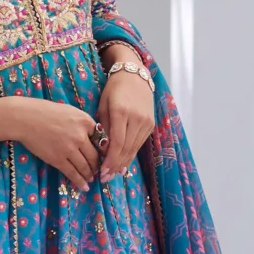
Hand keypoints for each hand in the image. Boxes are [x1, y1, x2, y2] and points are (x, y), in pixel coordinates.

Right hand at [10, 96, 100, 188]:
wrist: (24, 118)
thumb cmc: (45, 112)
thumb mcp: (70, 110)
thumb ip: (83, 123)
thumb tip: (94, 135)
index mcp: (85, 121)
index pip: (101, 139)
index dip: (103, 150)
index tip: (103, 156)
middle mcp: (80, 136)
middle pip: (94, 156)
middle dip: (97, 165)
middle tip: (97, 171)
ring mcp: (69, 149)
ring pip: (85, 167)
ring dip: (89, 175)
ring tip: (91, 179)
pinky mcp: (57, 159)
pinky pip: (72, 173)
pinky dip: (79, 181)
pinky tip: (84, 187)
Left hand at [97, 62, 154, 179]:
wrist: (134, 76)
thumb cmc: (114, 90)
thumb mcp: (103, 105)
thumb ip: (104, 127)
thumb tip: (102, 150)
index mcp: (122, 112)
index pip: (117, 143)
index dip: (110, 160)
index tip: (102, 171)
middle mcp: (137, 118)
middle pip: (126, 148)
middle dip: (115, 165)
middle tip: (105, 178)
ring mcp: (146, 122)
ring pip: (134, 148)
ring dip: (123, 163)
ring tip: (112, 174)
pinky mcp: (151, 124)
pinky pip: (139, 143)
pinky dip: (131, 154)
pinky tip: (123, 163)